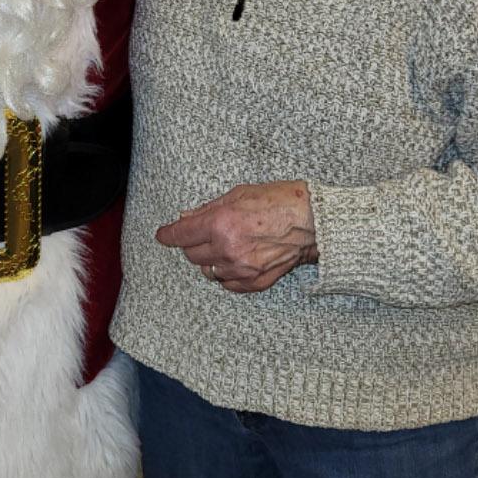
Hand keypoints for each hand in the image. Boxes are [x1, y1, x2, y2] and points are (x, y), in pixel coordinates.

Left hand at [156, 182, 317, 293]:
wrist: (314, 223)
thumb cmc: (281, 201)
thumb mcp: (240, 194)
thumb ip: (208, 209)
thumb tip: (186, 218)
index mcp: (222, 223)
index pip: (181, 234)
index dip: (168, 234)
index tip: (163, 235)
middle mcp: (228, 249)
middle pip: (191, 255)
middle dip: (192, 243)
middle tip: (204, 233)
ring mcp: (242, 269)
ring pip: (208, 271)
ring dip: (210, 259)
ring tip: (225, 245)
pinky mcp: (255, 282)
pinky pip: (227, 284)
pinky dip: (226, 273)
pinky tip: (237, 259)